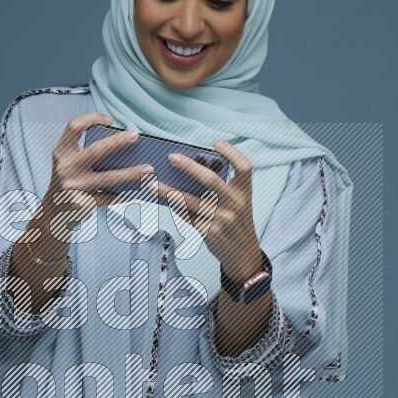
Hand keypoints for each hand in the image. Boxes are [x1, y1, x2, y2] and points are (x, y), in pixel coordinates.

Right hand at [23, 111, 154, 244]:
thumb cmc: (69, 183)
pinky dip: (124, 194)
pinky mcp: (82, 203)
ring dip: (131, 173)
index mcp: (61, 153)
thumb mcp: (69, 165)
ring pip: (108, 178)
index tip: (110, 121)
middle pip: (95, 150)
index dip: (91, 118)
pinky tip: (137, 192)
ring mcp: (74, 187)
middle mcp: (65, 168)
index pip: (73, 127)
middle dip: (118, 142)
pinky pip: (109, 197)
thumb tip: (124, 147)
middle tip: (136, 136)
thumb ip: (86, 154)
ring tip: (149, 169)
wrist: (53, 214)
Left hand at [147, 140, 262, 282]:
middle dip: (189, 167)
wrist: (243, 255)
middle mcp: (235, 204)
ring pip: (190, 201)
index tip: (216, 143)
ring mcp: (220, 219)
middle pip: (210, 180)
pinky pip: (186, 216)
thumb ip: (223, 188)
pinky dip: (174, 207)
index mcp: (244, 193)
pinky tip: (163, 200)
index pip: (244, 167)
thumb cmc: (237, 223)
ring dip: (168, 191)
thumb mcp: (239, 203)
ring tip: (152, 184)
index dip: (231, 152)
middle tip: (171, 157)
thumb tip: (192, 169)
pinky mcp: (208, 232)